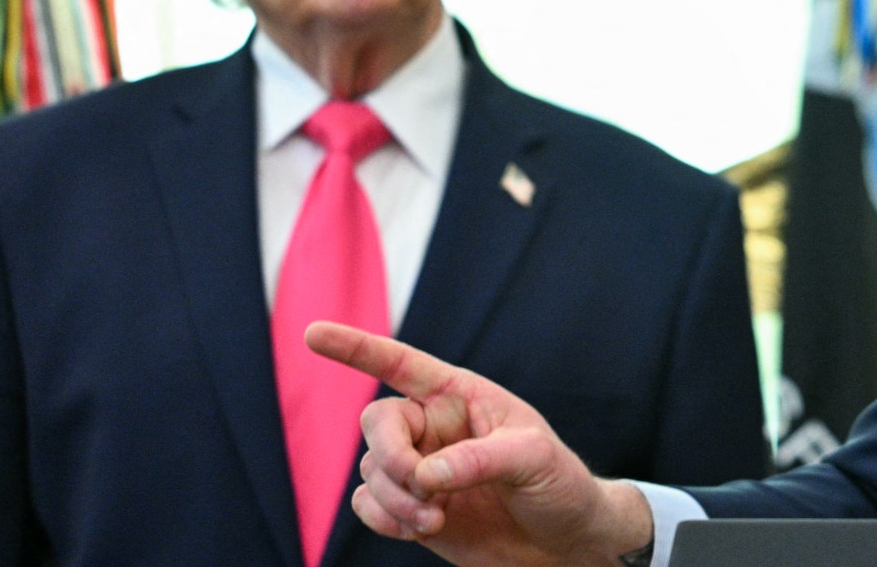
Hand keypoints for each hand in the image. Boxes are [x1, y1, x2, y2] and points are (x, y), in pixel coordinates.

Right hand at [306, 322, 653, 566]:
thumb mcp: (535, 459)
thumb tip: (426, 473)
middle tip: (425, 486)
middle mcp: (434, 427)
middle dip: (391, 456)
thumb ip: (480, 459)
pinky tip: (422, 527)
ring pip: (371, 471)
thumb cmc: (558, 484)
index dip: (357, 348)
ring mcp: (420, 468)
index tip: (314, 333)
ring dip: (395, 499)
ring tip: (437, 518)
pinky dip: (384, 519)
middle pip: (377, 423)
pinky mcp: (410, 508)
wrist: (562, 542)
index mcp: (462, 396)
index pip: (402, 364)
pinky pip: (368, 506)